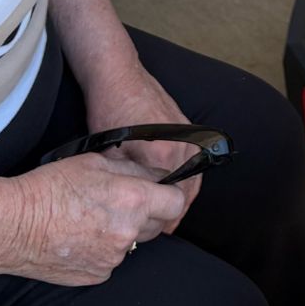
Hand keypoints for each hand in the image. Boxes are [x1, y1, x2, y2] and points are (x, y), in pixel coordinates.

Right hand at [8, 151, 187, 284]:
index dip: (168, 195)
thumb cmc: (49, 188)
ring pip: (132, 244)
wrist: (14, 225)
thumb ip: (131, 169)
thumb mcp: (94, 162)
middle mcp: (129, 233)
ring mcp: (114, 258)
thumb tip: (153, 174)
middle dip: (145, 213)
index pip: (175, 203)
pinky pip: (111, 261)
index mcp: (134, 200)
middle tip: (117, 202)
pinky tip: (79, 238)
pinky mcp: (98, 275)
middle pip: (156, 225)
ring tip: (91, 220)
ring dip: (122, 233)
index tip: (158, 192)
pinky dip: (102, 250)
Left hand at [82, 63, 203, 229]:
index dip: (163, 219)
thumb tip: (129, 206)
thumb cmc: (108, 112)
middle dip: (177, 211)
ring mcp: (188, 135)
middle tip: (165, 228)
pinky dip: (189, 177)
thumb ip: (126, 182)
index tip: (155, 231)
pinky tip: (177, 186)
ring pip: (195, 176)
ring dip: (185, 196)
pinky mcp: (188, 127)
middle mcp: (181, 146)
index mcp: (162, 156)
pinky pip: (196, 160)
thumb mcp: (109, 154)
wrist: (118, 75)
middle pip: (188, 191)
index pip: (171, 199)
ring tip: (172, 212)